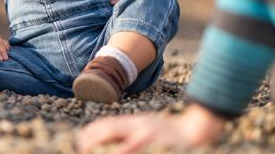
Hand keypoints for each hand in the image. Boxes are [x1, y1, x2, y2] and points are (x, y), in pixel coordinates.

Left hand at [76, 104, 225, 153]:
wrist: (196, 130)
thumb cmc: (172, 136)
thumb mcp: (150, 132)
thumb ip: (134, 136)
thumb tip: (120, 144)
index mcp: (135, 122)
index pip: (108, 124)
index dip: (93, 130)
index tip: (80, 138)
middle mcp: (137, 123)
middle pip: (108, 126)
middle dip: (91, 136)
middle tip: (78, 145)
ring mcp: (145, 129)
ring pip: (117, 132)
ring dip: (100, 139)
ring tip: (86, 147)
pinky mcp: (154, 137)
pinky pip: (135, 142)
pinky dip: (125, 147)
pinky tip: (117, 152)